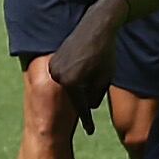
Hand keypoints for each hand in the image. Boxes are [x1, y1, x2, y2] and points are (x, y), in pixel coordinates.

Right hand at [46, 0, 122, 133]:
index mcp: (72, 82)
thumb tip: (87, 106)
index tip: (90, 132)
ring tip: (91, 75)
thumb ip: (95, 95)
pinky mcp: (53, 61)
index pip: (81, 106)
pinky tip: (83, 69)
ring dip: (79, 86)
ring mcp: (53, 67)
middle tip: (93, 98)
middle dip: (84, 98)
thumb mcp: (105, 78)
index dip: (87, 120)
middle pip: (73, 96)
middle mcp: (58, 76)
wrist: (96, 26)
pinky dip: (72, 77)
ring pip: (68, 87)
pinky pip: (63, 76)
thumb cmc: (105, 53)